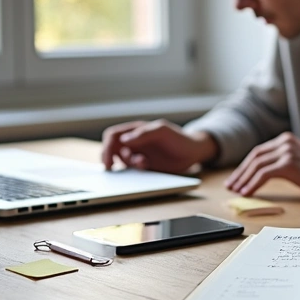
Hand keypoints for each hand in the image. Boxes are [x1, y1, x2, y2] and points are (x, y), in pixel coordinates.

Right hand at [101, 120, 217, 173]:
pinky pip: (131, 169)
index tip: (108, 159)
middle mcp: (134, 142)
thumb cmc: (178, 138)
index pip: (113, 136)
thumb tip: (123, 140)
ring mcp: (138, 154)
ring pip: (121, 160)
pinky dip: (132, 170)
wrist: (193, 152)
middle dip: (108, 157)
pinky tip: (144, 167)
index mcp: (136, 130)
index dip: (106, 146)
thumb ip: (143, 133)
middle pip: (111, 148)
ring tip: (142, 163)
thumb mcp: (162, 131)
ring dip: (127, 163)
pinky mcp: (144, 165)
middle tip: (110, 168)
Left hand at [225, 132, 299, 197]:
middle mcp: (284, 142)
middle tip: (230, 186)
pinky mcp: (288, 164)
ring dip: (243, 179)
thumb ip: (283, 161)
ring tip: (236, 191)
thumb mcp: (299, 161)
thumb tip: (262, 175)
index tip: (236, 178)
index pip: (258, 152)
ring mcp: (286, 151)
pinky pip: (263, 174)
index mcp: (285, 140)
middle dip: (240, 172)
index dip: (245, 166)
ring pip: (256, 165)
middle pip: (254, 157)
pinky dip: (252, 184)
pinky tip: (247, 193)